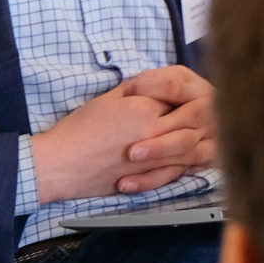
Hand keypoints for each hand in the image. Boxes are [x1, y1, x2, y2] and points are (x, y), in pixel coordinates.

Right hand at [32, 74, 209, 202]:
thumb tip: (152, 87)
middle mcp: (154, 131)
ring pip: (193, 146)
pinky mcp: (150, 176)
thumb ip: (134, 90)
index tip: (181, 98)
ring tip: (199, 136)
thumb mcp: (104, 100)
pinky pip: (180, 170)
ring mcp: (155, 156)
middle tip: (202, 115)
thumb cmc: (76, 133)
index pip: (179, 96)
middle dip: (201, 116)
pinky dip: (188, 163)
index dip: (183, 97)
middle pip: (194, 120)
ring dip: (199, 141)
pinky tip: (188, 158)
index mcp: (144, 108)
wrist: (60, 164)